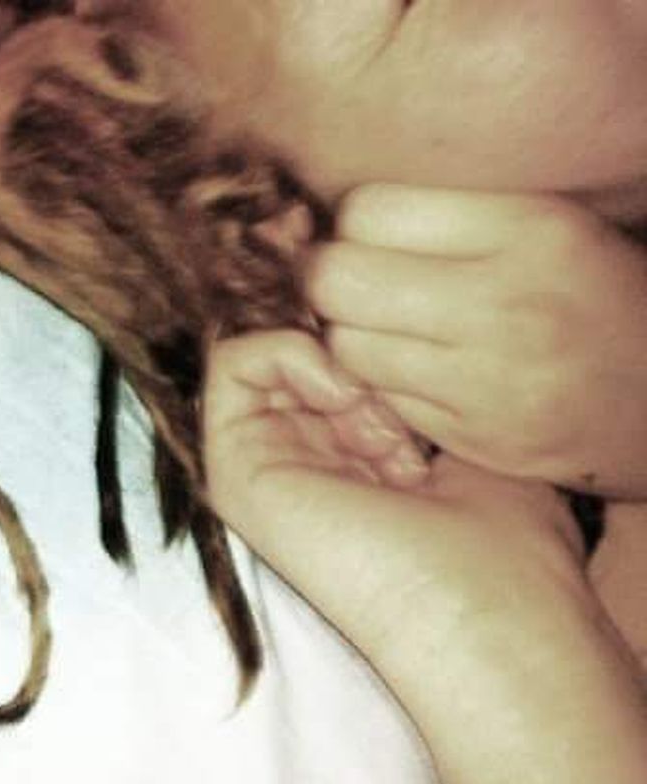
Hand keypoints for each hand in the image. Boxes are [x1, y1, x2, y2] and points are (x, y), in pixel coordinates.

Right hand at [200, 330, 589, 683]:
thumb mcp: (459, 434)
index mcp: (347, 464)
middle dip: (354, 354)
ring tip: (378, 414)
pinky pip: (233, 364)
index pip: (330, 363)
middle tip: (402, 413)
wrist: (482, 607)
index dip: (372, 346)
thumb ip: (403, 384)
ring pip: (265, 356)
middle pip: (297, 356)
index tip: (425, 386)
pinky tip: (345, 395)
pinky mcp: (234, 469)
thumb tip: (360, 328)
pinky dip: (290, 352)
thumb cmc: (498, 544)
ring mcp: (262, 469)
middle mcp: (299, 466)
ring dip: (327, 359)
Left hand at [302, 185, 646, 498]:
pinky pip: (378, 398)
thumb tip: (331, 214)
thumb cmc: (590, 296)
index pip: (367, 210)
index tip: (370, 237)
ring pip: (346, 345)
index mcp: (527, 229)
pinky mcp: (473, 436)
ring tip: (385, 328)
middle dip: (329, 278)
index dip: (354, 223)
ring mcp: (486, 380)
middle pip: (336, 280)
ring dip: (350, 335)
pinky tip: (414, 372)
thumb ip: (445, 213)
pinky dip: (380, 383)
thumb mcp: (545, 224)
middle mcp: (504, 305)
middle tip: (352, 284)